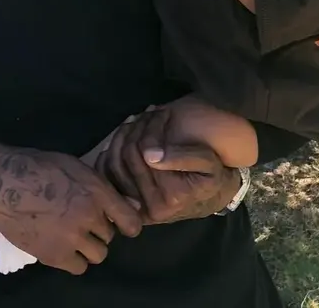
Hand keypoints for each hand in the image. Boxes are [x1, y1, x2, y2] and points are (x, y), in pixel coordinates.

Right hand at [0, 139, 141, 274]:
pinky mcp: (55, 256)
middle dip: (99, 229)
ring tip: (73, 235)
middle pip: (110, 236)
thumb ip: (103, 187)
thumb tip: (133, 205)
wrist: (5, 184)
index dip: (129, 224)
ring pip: (98, 254)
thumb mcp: (76, 167)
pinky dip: (74, 259)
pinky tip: (63, 246)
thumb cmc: (41, 167)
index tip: (122, 224)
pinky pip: (79, 267)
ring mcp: (72, 238)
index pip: (130, 220)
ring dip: (89, 246)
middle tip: (83, 221)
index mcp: (96, 191)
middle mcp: (89, 216)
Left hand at [95, 109, 238, 223]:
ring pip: (113, 164)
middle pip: (126, 156)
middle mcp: (149, 207)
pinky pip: (108, 177)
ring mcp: (135, 209)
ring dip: (121, 135)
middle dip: (135, 127)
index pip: (143, 151)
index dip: (149, 126)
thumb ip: (183, 158)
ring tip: (135, 120)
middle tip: (146, 112)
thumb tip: (150, 155)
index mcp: (169, 197)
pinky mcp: (126, 206)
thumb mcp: (208, 164)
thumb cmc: (211, 175)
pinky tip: (122, 137)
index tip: (160, 110)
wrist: (209, 196)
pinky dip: (109, 154)